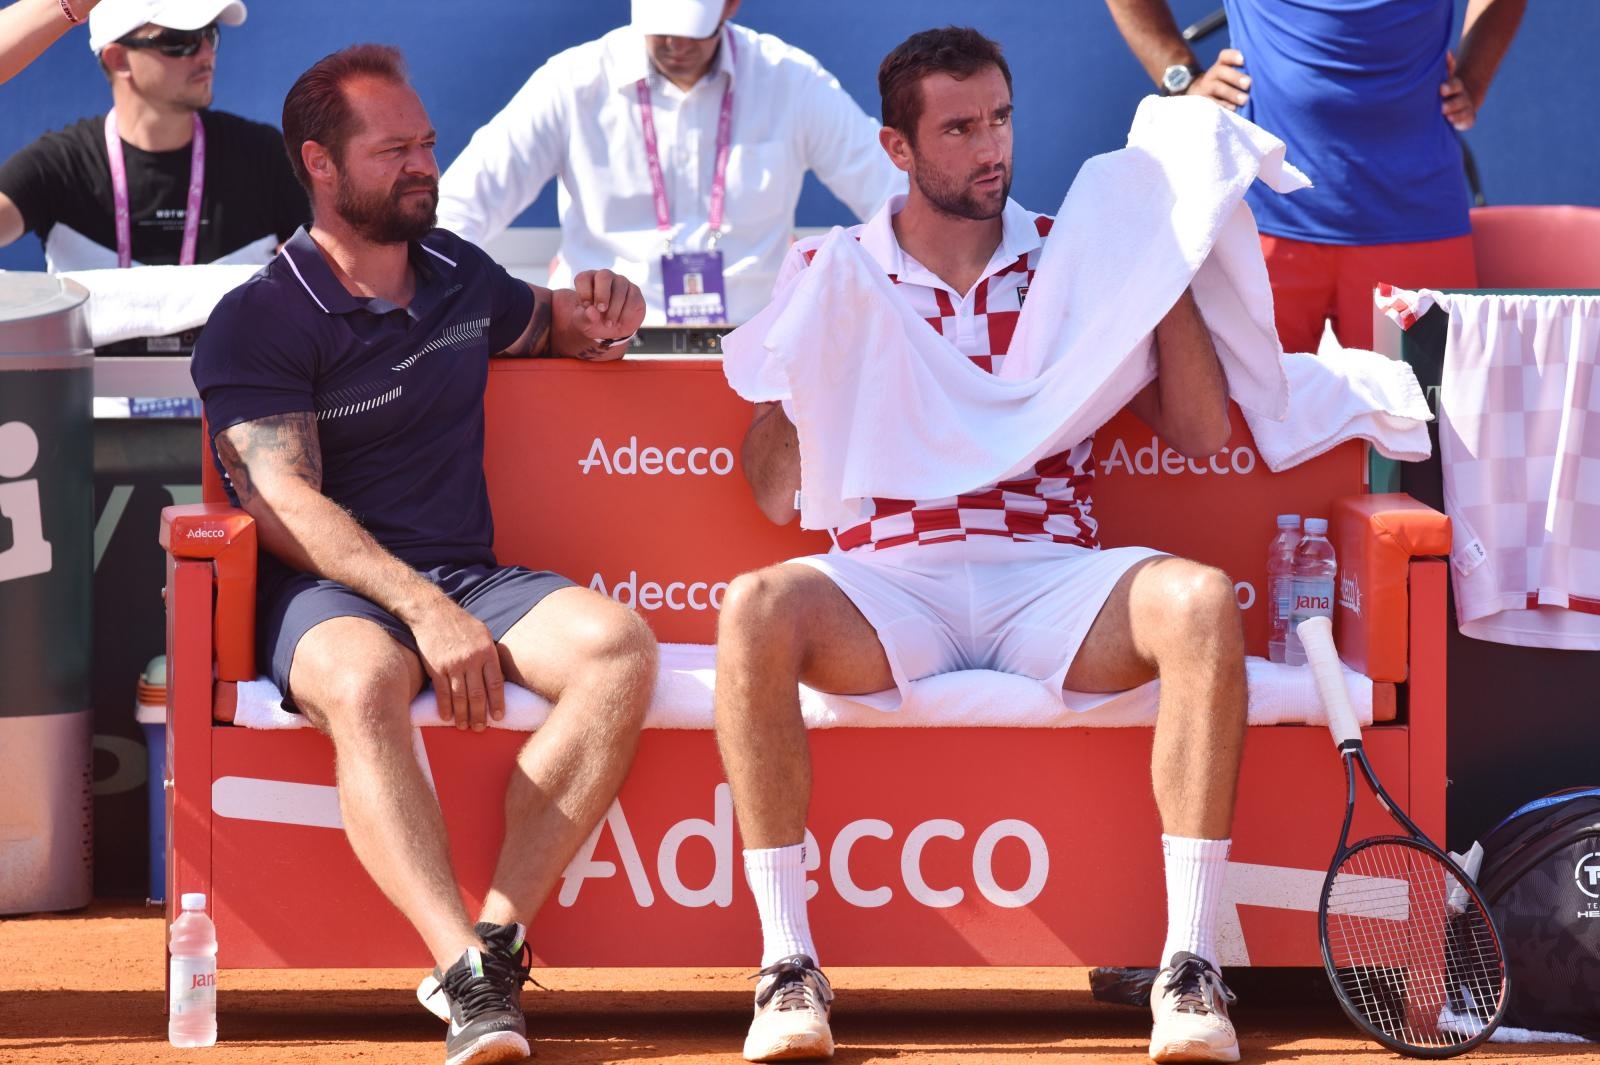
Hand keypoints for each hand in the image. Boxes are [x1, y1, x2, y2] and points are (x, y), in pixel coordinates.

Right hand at [410, 601, 504, 731]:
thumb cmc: (462, 623)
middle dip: (480, 715)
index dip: (498, 703)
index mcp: (487, 652)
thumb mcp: (484, 634)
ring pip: (460, 697)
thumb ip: (492, 655)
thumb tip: (501, 678)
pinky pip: (442, 693)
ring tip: (465, 727)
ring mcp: (452, 665)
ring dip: (462, 716)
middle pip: (478, 695)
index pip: (495, 684)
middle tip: (480, 728)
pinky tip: (447, 717)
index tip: (499, 718)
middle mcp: (471, 660)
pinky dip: (444, 707)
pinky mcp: (436, 668)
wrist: (433, 613)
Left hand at [572, 269, 644, 348]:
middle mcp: (605, 277)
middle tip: (601, 310)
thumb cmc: (593, 321)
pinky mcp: (635, 291)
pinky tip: (620, 322)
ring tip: (609, 323)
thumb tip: (591, 311)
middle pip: (604, 276)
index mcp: (588, 280)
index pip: (584, 278)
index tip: (586, 306)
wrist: (611, 330)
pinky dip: (626, 313)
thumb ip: (584, 317)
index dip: (584, 292)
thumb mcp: (584, 323)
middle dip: (602, 294)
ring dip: (614, 309)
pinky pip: (633, 299)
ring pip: (620, 289)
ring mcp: (621, 282)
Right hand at [1188, 49, 1249, 110]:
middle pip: (1221, 72)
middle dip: (1235, 77)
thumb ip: (1244, 71)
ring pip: (1217, 88)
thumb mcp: (1232, 75)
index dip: (1233, 57)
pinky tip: (1234, 109)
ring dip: (1231, 93)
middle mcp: (1212, 75)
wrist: (1204, 97)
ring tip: (1244, 100)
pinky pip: (1213, 103)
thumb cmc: (1227, 84)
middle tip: (1248, 84)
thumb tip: (1262, 74)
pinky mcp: (1204, 102)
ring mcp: (1206, 89)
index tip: (1243, 60)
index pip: (1225, 56)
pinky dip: (1224, 106)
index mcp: (1221, 65)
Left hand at [1440, 53, 1476, 130]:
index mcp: (1456, 86)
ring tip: (1447, 117)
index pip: (1454, 85)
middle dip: (1451, 104)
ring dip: (1456, 115)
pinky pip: (1466, 122)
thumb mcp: (1446, 77)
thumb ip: (1446, 67)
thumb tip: (1447, 53)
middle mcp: (1463, 97)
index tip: (1441, 89)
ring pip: (1463, 112)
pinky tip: (1453, 123)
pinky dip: (1461, 122)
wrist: (1461, 99)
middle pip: (1459, 100)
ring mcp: (1466, 108)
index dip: (1449, 87)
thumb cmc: (1447, 88)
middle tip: (1442, 108)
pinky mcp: (1468, 119)